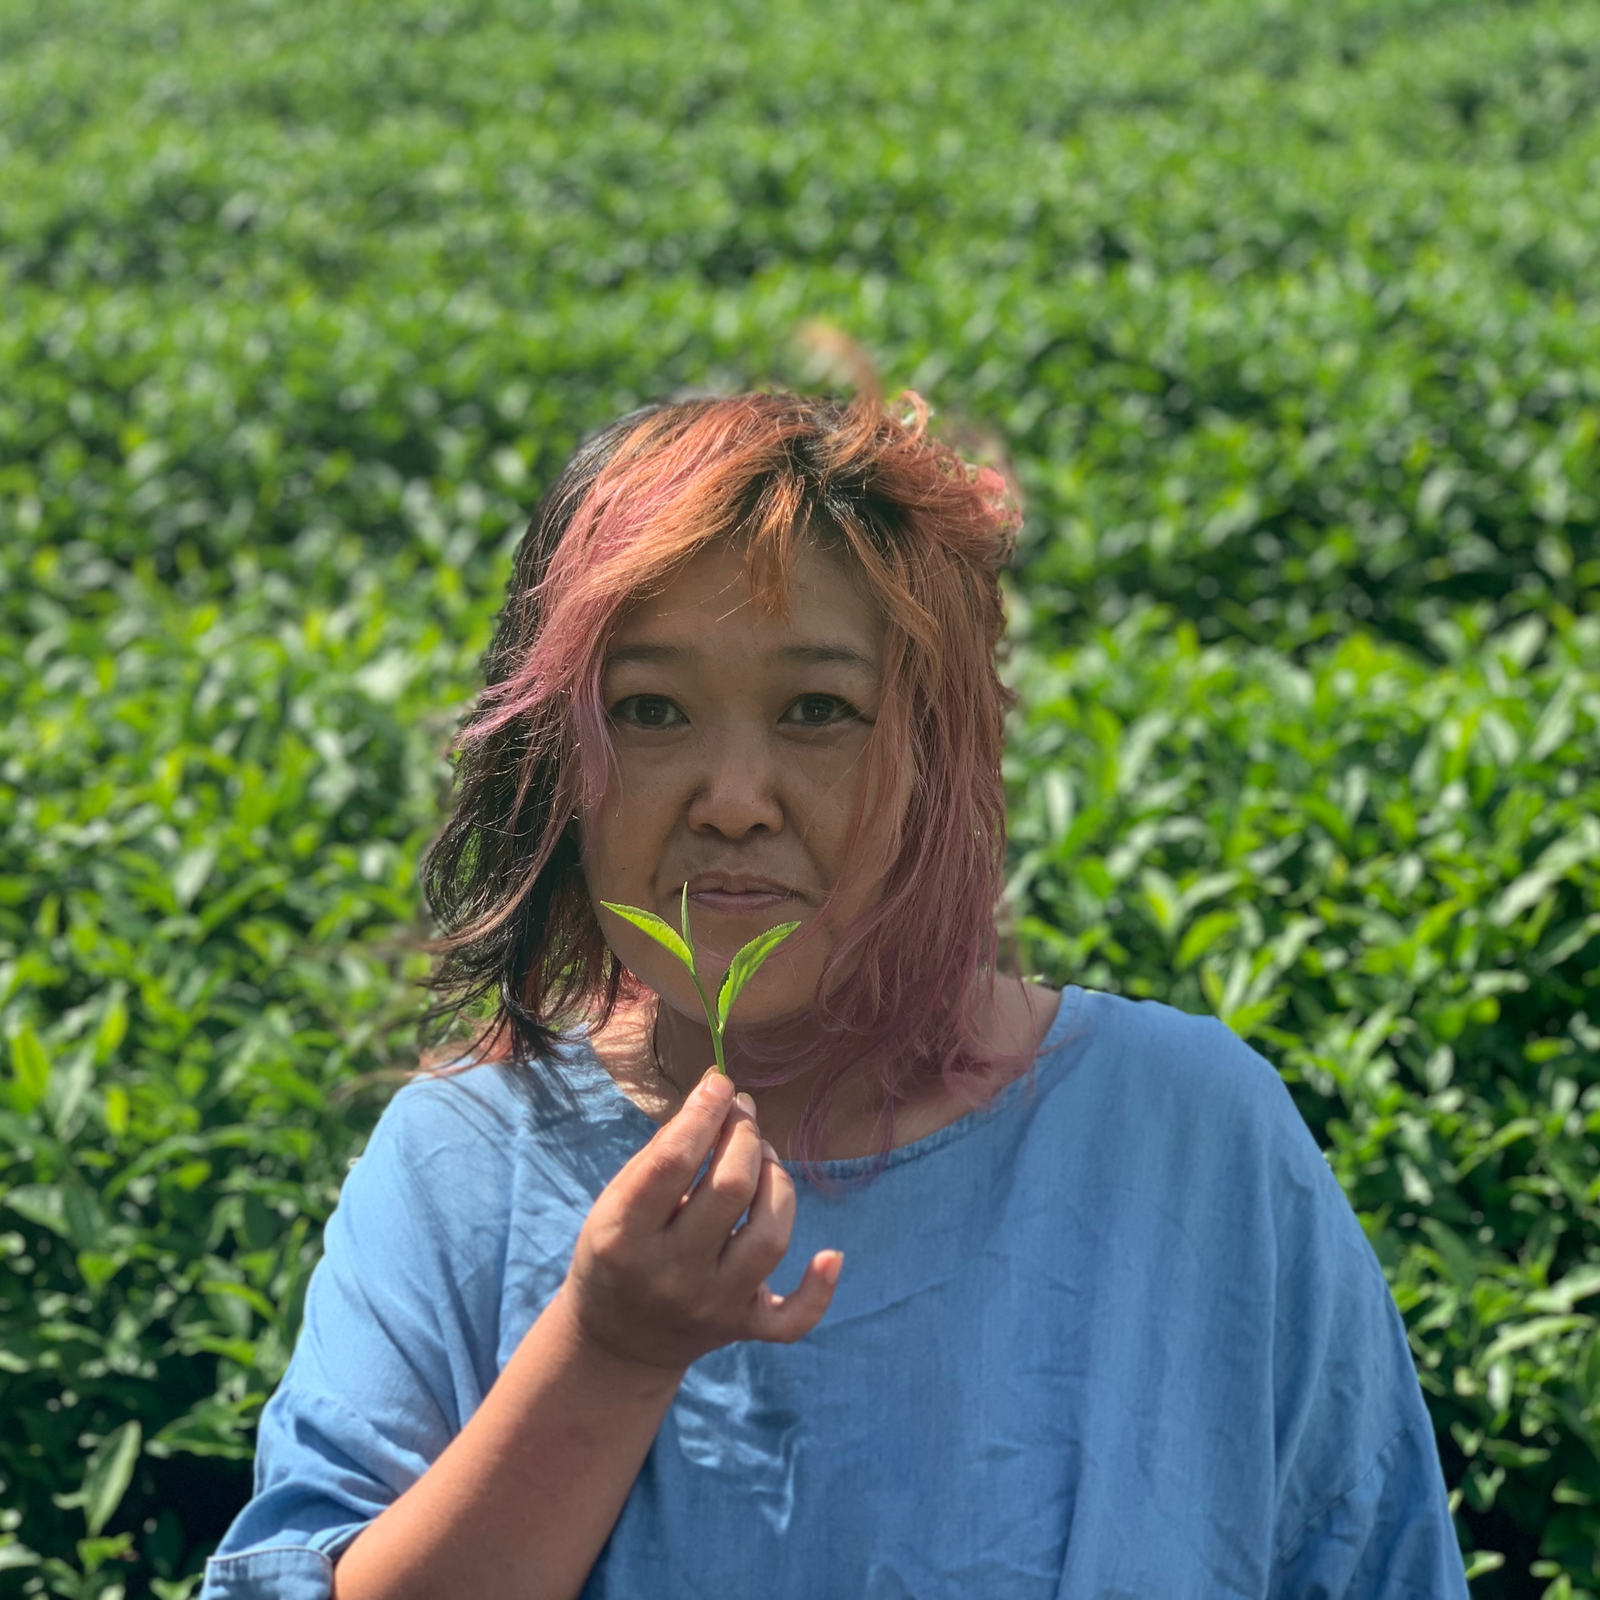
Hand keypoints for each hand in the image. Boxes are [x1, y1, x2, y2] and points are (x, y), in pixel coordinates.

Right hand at [561, 1069, 842, 1372]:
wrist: (616, 1341)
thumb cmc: (618, 1249)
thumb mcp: (617, 1200)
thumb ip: (665, 1151)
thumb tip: (719, 1094)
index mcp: (624, 1235)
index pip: (672, 1160)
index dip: (704, 1112)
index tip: (720, 1083)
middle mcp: (670, 1275)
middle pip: (732, 1189)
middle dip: (745, 1136)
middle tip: (741, 1116)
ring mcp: (711, 1305)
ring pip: (771, 1237)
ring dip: (777, 1181)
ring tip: (764, 1158)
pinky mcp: (743, 1330)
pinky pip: (793, 1318)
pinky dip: (819, 1289)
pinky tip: (830, 1256)